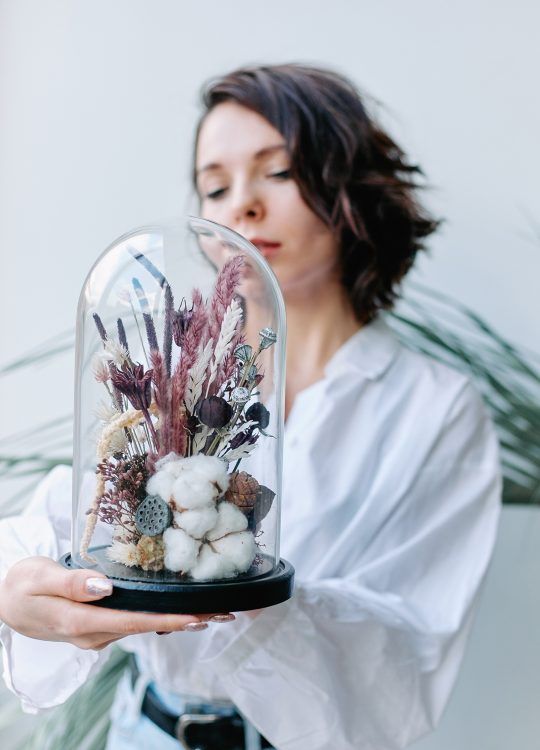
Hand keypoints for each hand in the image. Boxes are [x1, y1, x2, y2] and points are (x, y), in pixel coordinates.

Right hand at [0, 557, 232, 649]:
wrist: (4, 601)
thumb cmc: (21, 585)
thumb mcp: (39, 576)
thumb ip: (72, 582)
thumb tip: (106, 588)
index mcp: (79, 621)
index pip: (133, 622)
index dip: (169, 620)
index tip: (200, 617)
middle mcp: (92, 634)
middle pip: (146, 627)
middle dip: (185, 621)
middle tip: (224, 613)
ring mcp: (95, 634)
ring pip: (142, 626)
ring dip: (176, 619)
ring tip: (211, 610)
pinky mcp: (97, 628)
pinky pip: (133, 623)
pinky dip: (159, 616)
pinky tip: (179, 609)